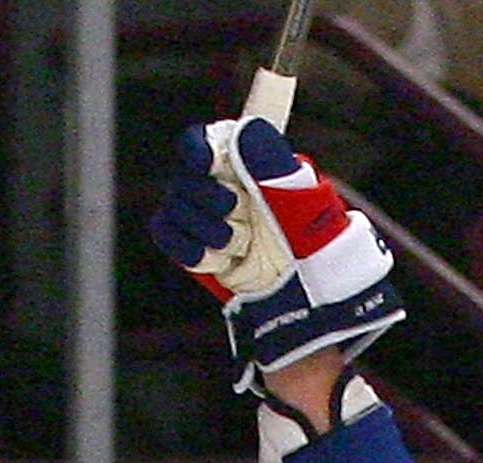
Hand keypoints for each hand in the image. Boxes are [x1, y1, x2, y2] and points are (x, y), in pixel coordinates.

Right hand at [152, 116, 403, 390]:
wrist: (306, 313)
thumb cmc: (316, 256)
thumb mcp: (303, 205)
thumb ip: (273, 164)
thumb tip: (245, 130)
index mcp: (249, 168)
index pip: (204, 142)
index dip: (199, 149)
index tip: (209, 163)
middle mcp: (225, 189)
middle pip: (184, 175)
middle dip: (208, 197)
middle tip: (239, 217)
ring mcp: (208, 221)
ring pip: (174, 205)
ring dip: (204, 227)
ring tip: (238, 247)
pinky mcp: (197, 252)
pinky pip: (167, 234)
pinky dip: (186, 246)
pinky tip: (215, 259)